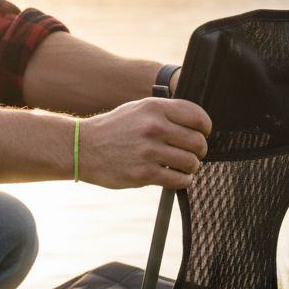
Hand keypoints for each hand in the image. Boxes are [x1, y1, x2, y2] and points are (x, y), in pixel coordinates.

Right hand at [78, 98, 211, 189]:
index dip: (205, 128)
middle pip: (198, 142)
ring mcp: (149, 151)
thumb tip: (196, 124)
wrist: (83, 148)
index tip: (202, 134)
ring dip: (190, 167)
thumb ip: (164, 113)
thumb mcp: (137, 109)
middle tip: (192, 154)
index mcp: (154, 108)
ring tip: (182, 167)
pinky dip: (183, 180)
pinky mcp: (144, 174)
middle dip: (199, 150)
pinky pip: (179, 180)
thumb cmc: (114, 129)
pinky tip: (176, 177)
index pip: (197, 116)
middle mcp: (154, 127)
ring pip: (191, 162)